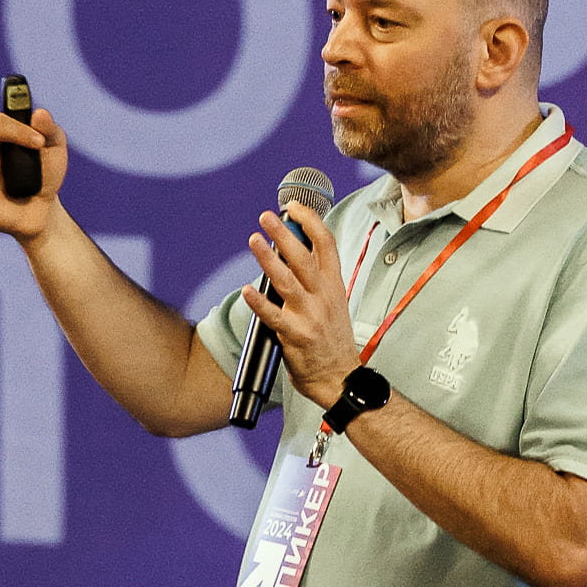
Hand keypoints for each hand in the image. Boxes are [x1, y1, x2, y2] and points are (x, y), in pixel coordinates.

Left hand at [242, 204, 360, 409]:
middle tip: (267, 216)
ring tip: (253, 240)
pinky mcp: (296, 336)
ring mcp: (310, 316)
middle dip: (285, 233)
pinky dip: (259, 303)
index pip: (326, 244)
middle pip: (304, 257)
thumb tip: (291, 251)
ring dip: (268, 259)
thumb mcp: (332, 303)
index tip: (293, 207)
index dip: (310, 221)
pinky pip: (274, 316)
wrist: (340, 379)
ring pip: (287, 281)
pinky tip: (246, 290)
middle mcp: (323, 297)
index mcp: (334, 285)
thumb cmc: (331, 340)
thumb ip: (315, 279)